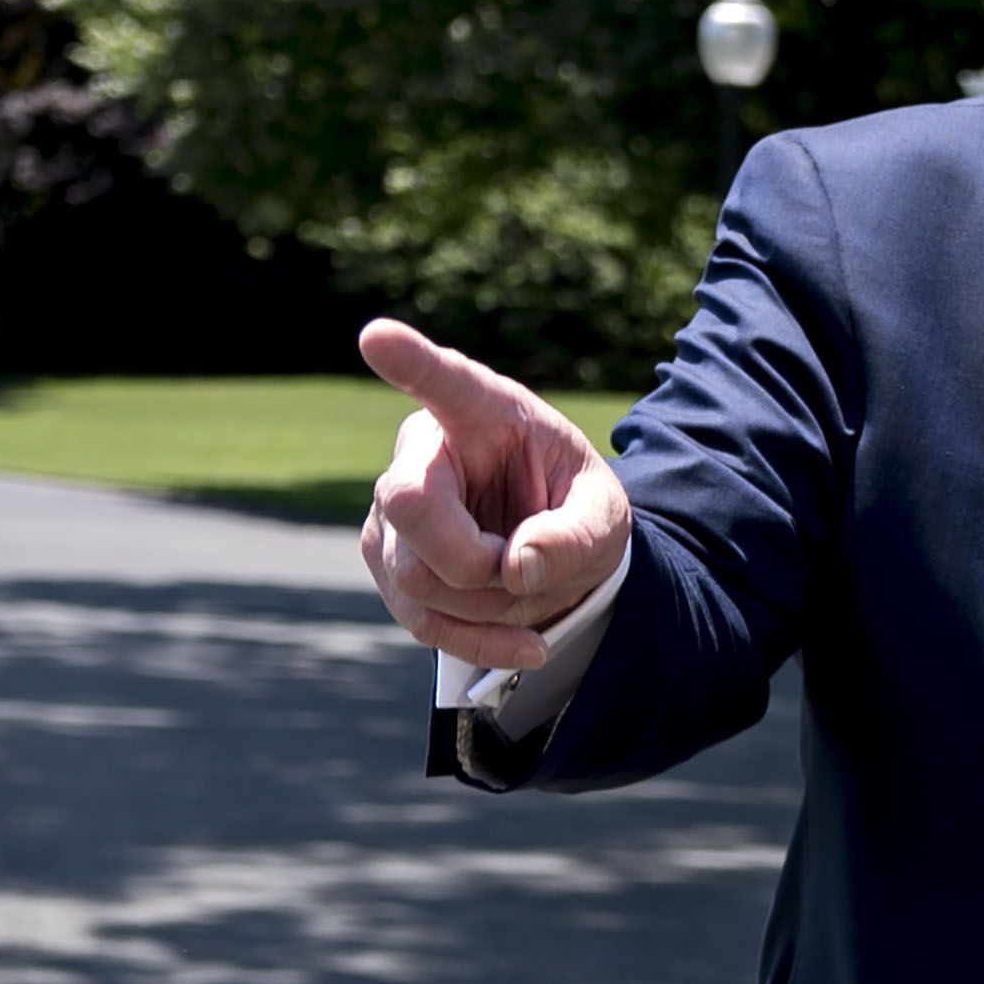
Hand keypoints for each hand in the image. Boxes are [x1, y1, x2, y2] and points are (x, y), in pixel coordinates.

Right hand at [357, 317, 630, 667]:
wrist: (555, 547)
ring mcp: (391, 511)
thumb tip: (517, 568)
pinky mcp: (388, 562)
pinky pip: (419, 619)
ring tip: (531, 587)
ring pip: (412, 574)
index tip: (378, 337)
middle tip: (526, 565)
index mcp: (483, 411)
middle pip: (410, 505)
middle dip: (474, 558)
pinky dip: (477, 642)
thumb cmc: (575, 506)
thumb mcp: (605, 515)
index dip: (410, 362)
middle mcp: (422, 452)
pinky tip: (525, 646)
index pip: (443, 382)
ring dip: (488, 604)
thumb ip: (577, 535)